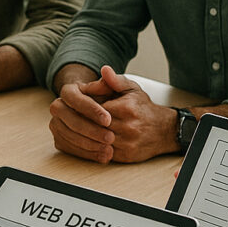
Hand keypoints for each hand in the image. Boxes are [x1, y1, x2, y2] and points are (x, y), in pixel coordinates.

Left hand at [50, 66, 178, 163]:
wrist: (162, 130)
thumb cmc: (142, 107)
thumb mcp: (131, 88)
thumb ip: (115, 80)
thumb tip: (104, 70)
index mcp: (126, 108)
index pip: (95, 109)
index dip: (82, 108)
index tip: (72, 105)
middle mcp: (127, 127)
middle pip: (93, 126)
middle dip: (79, 121)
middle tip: (66, 117)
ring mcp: (126, 144)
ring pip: (95, 141)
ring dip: (82, 136)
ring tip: (71, 128)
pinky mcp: (124, 157)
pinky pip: (101, 153)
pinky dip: (89, 147)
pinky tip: (82, 140)